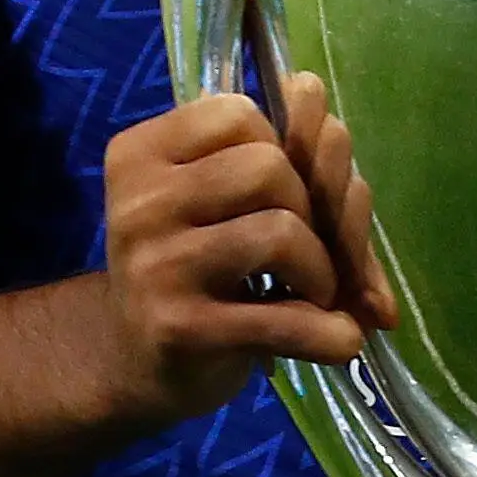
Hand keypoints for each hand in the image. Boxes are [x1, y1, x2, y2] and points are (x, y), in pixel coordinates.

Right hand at [94, 73, 391, 426]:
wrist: (137, 361)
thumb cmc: (197, 266)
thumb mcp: (231, 201)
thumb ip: (289, 156)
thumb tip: (329, 116)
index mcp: (142, 153)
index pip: (240, 114)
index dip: (287, 148)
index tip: (285, 191)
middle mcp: (139, 203)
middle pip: (268, 167)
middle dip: (313, 207)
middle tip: (308, 249)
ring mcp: (155, 268)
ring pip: (281, 230)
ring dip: (323, 268)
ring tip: (315, 292)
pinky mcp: (181, 330)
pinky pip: (285, 317)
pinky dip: (331, 331)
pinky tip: (339, 339)